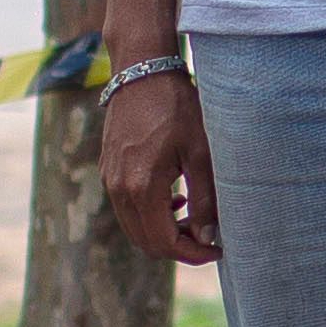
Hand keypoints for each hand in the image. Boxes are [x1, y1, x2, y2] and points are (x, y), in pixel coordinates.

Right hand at [98, 61, 217, 263]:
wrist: (142, 71)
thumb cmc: (176, 107)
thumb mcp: (201, 152)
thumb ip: (205, 199)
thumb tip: (207, 237)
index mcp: (141, 187)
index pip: (164, 242)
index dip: (193, 254)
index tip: (217, 250)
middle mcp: (119, 189)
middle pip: (146, 242)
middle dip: (179, 248)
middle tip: (208, 238)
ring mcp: (110, 180)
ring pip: (135, 228)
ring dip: (163, 232)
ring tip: (194, 218)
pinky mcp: (108, 170)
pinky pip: (126, 209)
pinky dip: (150, 215)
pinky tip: (174, 199)